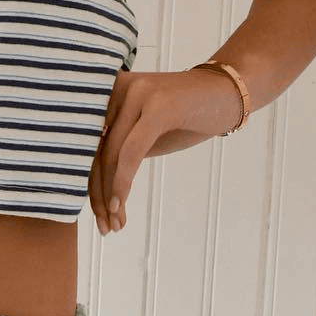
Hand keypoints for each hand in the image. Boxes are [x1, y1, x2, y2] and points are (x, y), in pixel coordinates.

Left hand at [87, 69, 222, 235]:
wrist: (227, 94)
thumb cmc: (185, 117)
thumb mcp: (144, 135)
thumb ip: (117, 151)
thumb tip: (92, 187)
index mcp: (109, 92)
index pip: (88, 145)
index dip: (88, 184)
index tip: (97, 216)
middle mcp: (118, 87)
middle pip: (96, 152)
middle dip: (98, 196)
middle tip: (105, 228)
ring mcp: (138, 93)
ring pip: (110, 155)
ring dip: (110, 196)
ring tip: (115, 225)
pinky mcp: (158, 105)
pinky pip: (131, 152)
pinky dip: (122, 182)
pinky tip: (119, 205)